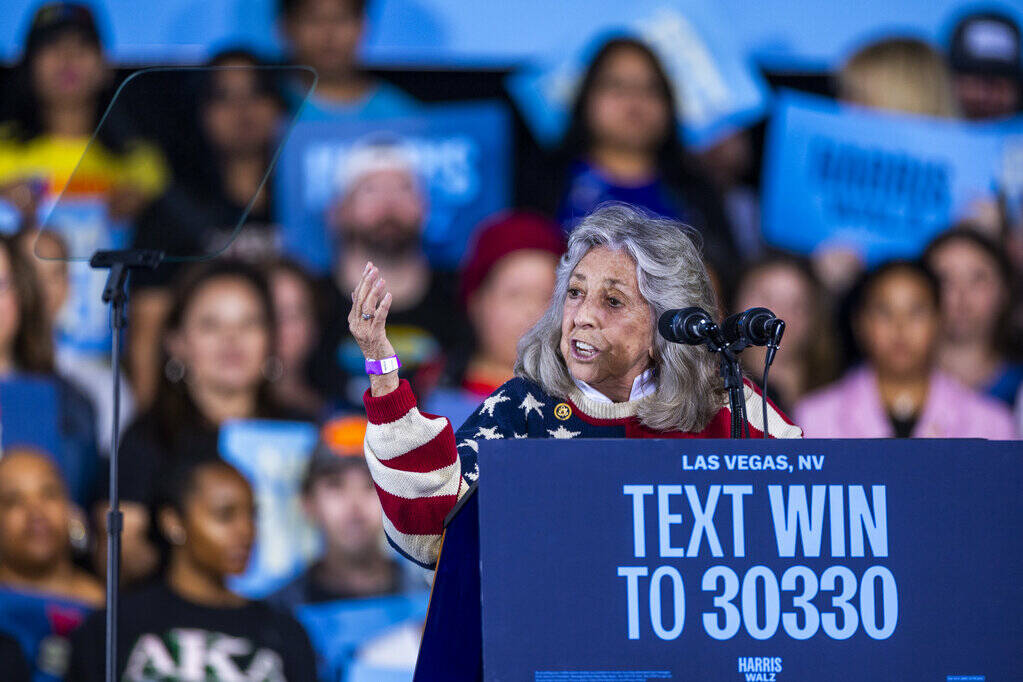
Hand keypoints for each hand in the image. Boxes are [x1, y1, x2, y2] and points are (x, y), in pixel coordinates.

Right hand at [348, 262, 398, 395]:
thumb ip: (361, 309)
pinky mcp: (375, 335)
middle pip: (360, 298)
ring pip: (367, 306)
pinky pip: (379, 317)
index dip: (362, 280)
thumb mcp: (365, 325)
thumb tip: (355, 292)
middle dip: (367, 281)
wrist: (379, 365)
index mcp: (352, 320)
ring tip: (381, 279)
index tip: (369, 266)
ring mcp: (364, 330)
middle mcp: (355, 324)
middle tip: (373, 268)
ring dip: (375, 291)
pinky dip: (384, 305)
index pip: (356, 295)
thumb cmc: (375, 344)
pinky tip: (389, 295)